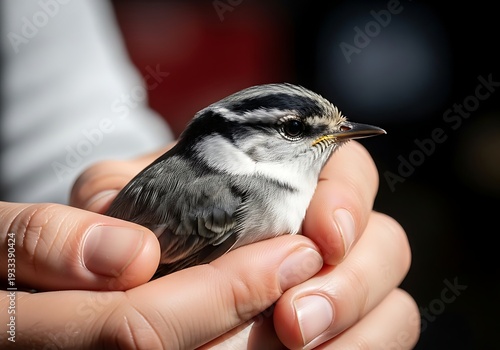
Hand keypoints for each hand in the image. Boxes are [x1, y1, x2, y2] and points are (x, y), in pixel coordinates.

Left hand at [0, 142, 418, 348]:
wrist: (155, 271)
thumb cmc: (147, 222)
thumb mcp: (125, 200)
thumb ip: (116, 196)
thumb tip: (126, 237)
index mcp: (289, 177)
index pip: (345, 168)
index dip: (345, 198)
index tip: (318, 237)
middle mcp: (326, 229)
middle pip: (384, 240)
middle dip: (351, 280)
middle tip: (293, 320)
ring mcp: (341, 280)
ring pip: (391, 297)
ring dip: (357, 325)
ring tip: (296, 342)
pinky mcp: (345, 325)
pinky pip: (382, 337)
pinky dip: (360, 349)